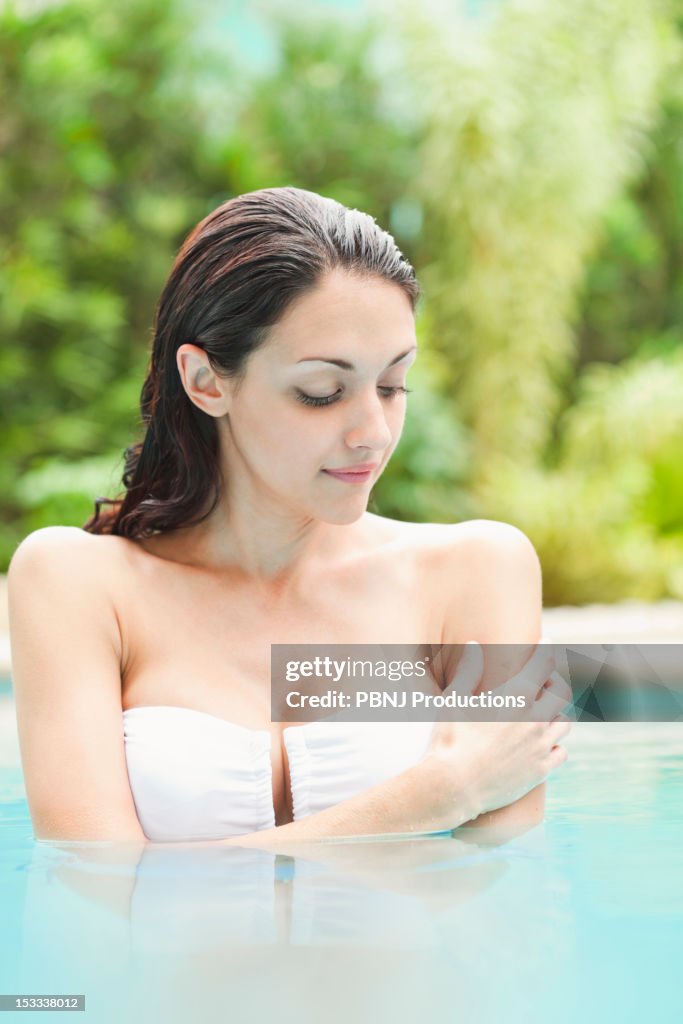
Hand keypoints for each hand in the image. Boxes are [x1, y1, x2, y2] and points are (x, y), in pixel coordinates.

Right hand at [423, 638, 572, 824]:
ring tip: (544, 712)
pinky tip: (543, 744)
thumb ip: (468, 671)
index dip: (545, 650)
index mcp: (514, 699)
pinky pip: (561, 751)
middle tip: (543, 681)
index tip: (547, 642)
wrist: (453, 787)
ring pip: (565, 722)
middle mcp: (534, 720)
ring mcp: (540, 747)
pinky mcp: (540, 770)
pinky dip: (555, 745)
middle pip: (562, 692)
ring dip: (557, 713)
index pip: (541, 665)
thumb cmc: (449, 741)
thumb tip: (474, 644)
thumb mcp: (454, 700)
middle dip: (554, 682)